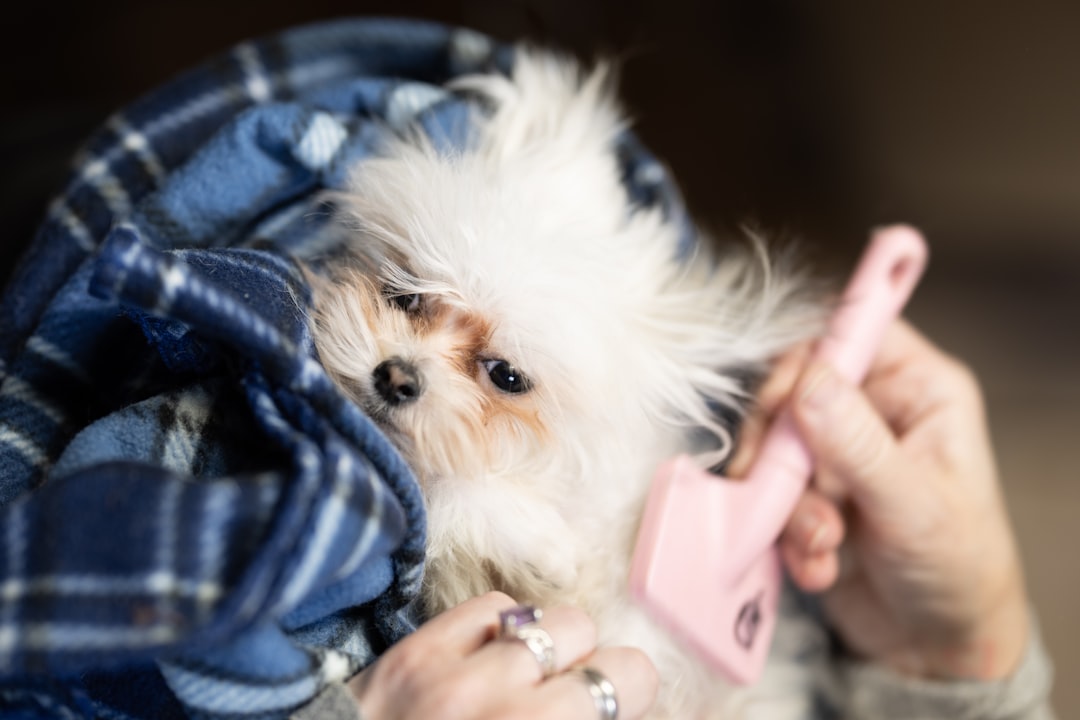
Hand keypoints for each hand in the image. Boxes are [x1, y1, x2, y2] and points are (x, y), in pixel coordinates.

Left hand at [347, 591, 657, 718]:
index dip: (633, 698)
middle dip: (602, 681)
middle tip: (574, 703)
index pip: (632, 685)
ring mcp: (459, 681)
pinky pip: (496, 607)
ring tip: (532, 678)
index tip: (617, 708)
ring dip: (558, 652)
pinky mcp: (415, 654)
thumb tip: (604, 707)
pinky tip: (492, 658)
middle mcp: (509, 714)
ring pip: (561, 623)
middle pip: (611, 659)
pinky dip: (506, 629)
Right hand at [730, 320, 1029, 679]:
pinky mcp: (808, 494)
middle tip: (781, 487)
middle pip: (793, 391)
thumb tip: (809, 382)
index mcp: (918, 391)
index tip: (779, 401)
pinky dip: (783, 533)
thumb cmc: (959, 569)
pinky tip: (816, 565)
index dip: (808, 357)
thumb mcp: (913, 505)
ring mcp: (837, 454)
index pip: (851, 334)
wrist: (936, 647)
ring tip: (821, 545)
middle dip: (782, 450)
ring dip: (785, 504)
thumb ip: (858, 445)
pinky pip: (769, 493)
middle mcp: (873, 412)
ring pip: (774, 448)